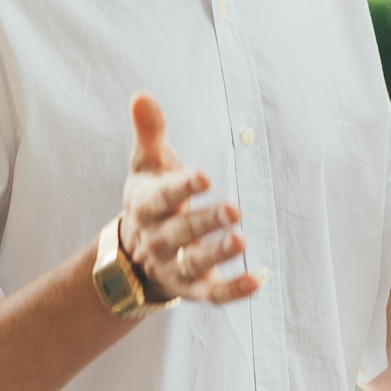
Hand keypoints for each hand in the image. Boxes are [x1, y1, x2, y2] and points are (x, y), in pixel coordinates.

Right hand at [117, 94, 259, 304]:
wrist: (133, 253)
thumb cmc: (150, 196)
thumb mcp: (146, 163)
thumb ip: (149, 133)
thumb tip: (142, 96)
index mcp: (145, 205)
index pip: (161, 197)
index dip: (181, 187)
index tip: (204, 176)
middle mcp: (157, 240)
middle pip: (179, 233)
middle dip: (205, 223)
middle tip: (233, 210)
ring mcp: (174, 267)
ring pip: (194, 265)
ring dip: (217, 255)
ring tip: (241, 241)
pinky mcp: (193, 289)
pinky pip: (211, 295)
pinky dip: (232, 292)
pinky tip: (256, 282)